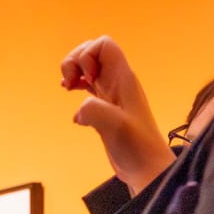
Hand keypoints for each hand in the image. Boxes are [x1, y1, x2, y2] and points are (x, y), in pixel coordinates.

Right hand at [60, 35, 173, 194]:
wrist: (146, 168)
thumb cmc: (137, 147)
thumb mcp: (115, 126)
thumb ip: (95, 111)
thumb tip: (78, 112)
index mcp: (123, 79)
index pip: (103, 45)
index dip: (87, 56)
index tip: (87, 80)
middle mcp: (116, 81)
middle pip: (92, 50)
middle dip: (74, 60)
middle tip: (72, 83)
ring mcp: (110, 93)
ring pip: (88, 66)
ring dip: (72, 71)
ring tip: (67, 87)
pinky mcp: (104, 107)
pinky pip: (86, 84)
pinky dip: (75, 84)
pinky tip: (69, 94)